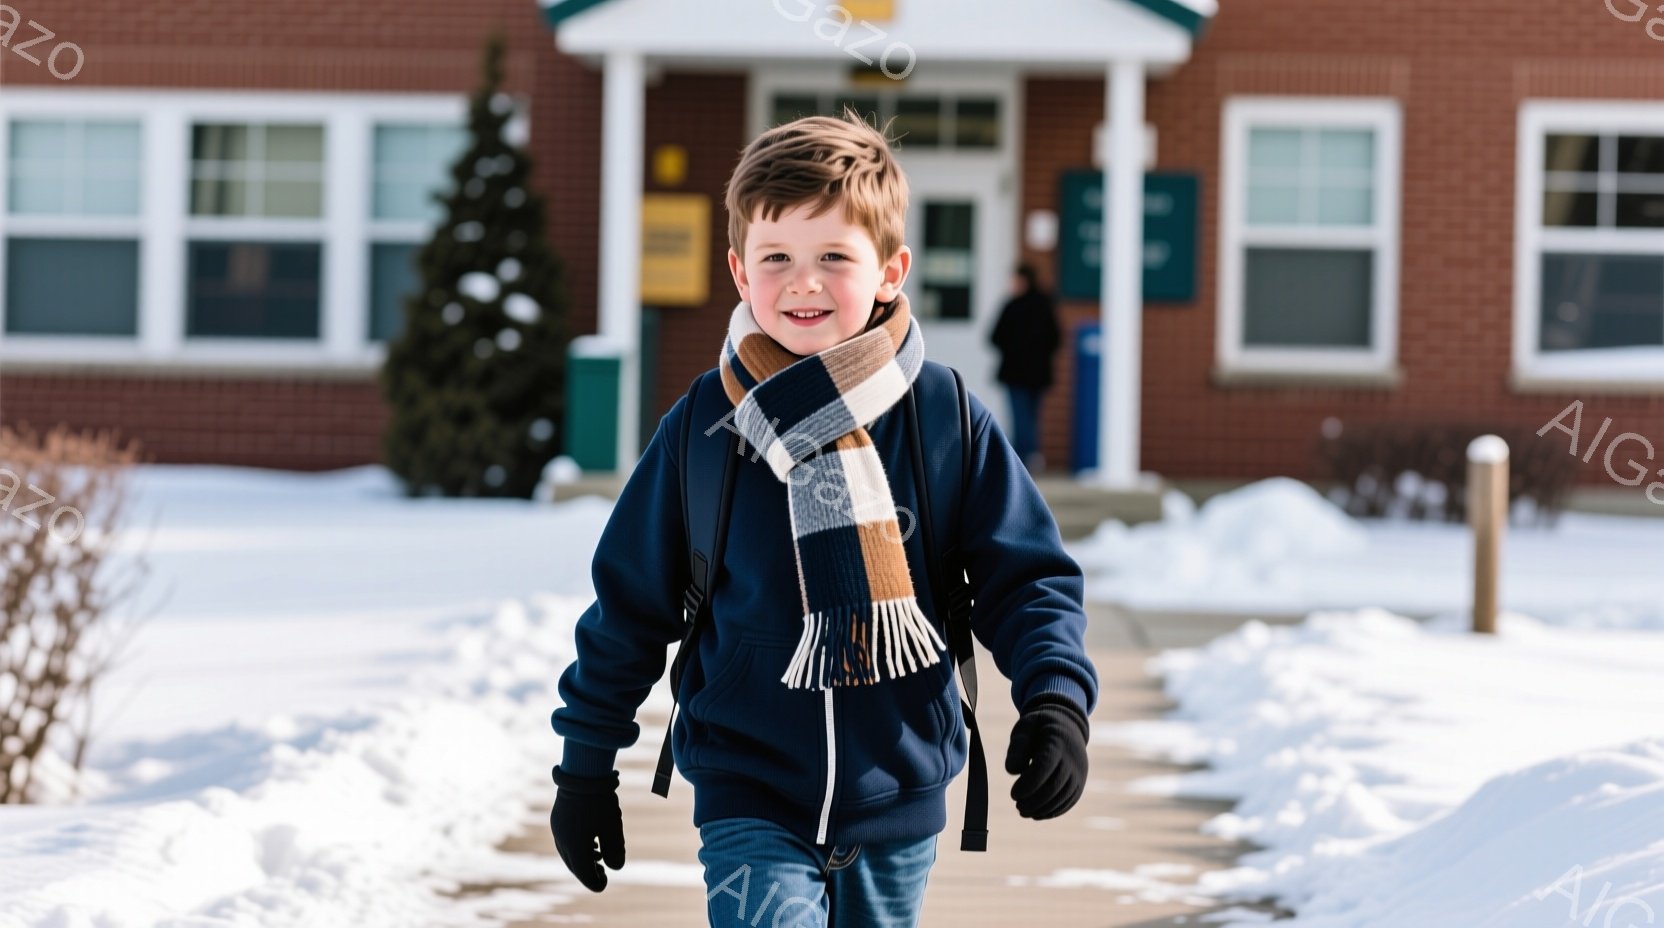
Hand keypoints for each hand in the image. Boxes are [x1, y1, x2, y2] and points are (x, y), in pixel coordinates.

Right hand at [549, 765, 625, 891]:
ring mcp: (557, 830)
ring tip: (598, 858)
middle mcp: (562, 842)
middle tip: (603, 873)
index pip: (584, 875)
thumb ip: (615, 850)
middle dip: (589, 872)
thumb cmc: (600, 802)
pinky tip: (589, 842)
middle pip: (575, 866)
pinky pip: (565, 842)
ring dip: (582, 859)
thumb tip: (616, 867)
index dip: (596, 882)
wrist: (581, 775)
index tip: (606, 880)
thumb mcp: (613, 827)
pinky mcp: (557, 820)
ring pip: (568, 854)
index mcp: (574, 848)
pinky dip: (577, 848)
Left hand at [1003, 694, 1089, 819]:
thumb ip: (1017, 746)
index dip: (1029, 784)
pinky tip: (1037, 814)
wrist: (1066, 724)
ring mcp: (1080, 771)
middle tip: (1018, 806)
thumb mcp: (1025, 727)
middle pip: (1055, 785)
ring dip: (1043, 809)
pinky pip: (1070, 800)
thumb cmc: (1040, 726)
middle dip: (1034, 801)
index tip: (1013, 794)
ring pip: (1064, 796)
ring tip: (1024, 811)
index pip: (1045, 767)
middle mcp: (1073, 758)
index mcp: (1058, 741)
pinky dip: (1054, 810)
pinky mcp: (1080, 782)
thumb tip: (1013, 771)